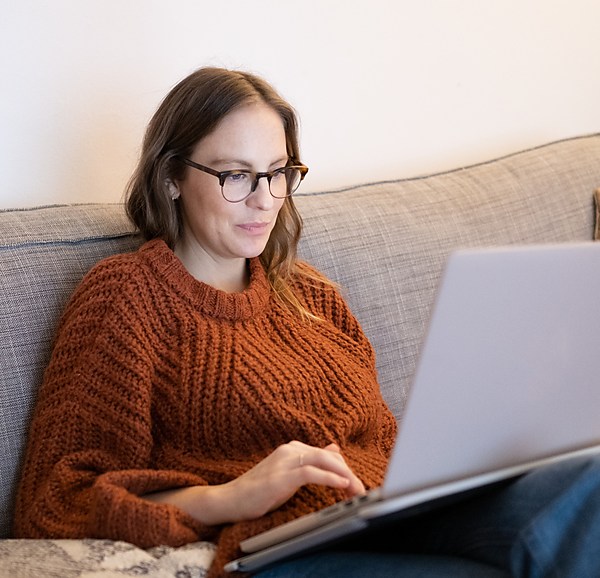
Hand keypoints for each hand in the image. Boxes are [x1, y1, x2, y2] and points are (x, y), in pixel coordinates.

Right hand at [143, 440, 364, 525]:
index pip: (328, 454)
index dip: (345, 468)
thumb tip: (334, 449)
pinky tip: (342, 485)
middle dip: (349, 472)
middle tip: (362, 489)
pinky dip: (330, 478)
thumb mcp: (288, 473)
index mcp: (293, 448)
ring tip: (357, 489)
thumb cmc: (259, 490)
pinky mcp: (281, 475)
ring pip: (324, 461)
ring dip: (345, 476)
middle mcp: (291, 449)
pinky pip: (311, 472)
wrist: (231, 499)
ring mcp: (285, 460)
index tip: (357, 483)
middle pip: (329, 457)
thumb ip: (310, 461)